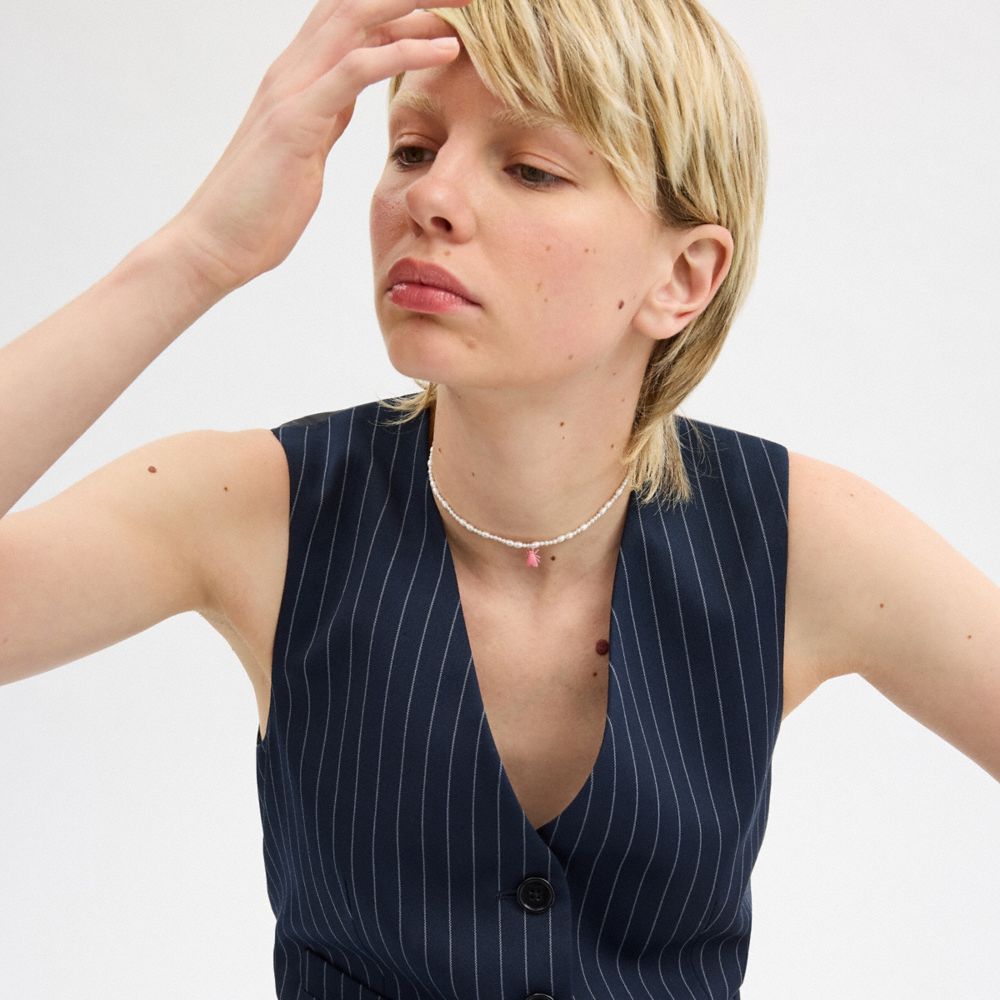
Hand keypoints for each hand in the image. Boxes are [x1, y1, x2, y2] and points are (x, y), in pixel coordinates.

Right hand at [165, 0, 467, 295]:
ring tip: (466, 4)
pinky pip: (355, 68)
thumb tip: (346, 100)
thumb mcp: (306, 149)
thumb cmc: (261, 208)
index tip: (448, 9)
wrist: (215, 243)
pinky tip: (443, 49)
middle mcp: (292, 70)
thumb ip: (326, 116)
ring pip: (358, 19)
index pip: (351, 19)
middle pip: (357, 4)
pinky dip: (403, 52)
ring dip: (416, 5)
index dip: (398, 6)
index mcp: (297, 77)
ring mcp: (291, 90)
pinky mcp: (297, 120)